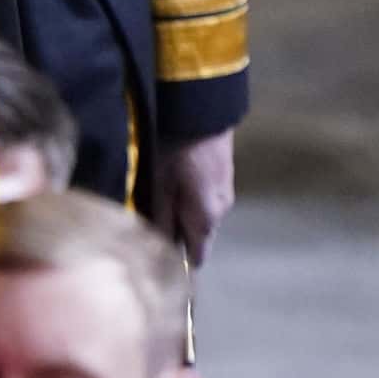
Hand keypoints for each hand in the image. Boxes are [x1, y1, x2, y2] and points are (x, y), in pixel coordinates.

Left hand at [152, 128, 236, 267]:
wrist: (202, 114)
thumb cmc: (176, 152)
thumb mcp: (160, 187)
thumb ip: (162, 220)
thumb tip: (159, 249)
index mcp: (206, 219)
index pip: (196, 256)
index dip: (178, 263)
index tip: (160, 263)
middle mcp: (221, 211)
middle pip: (199, 238)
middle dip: (178, 237)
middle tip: (152, 230)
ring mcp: (226, 194)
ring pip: (203, 219)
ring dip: (185, 218)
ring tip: (161, 205)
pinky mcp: (225, 179)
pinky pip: (208, 202)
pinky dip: (193, 203)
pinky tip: (177, 189)